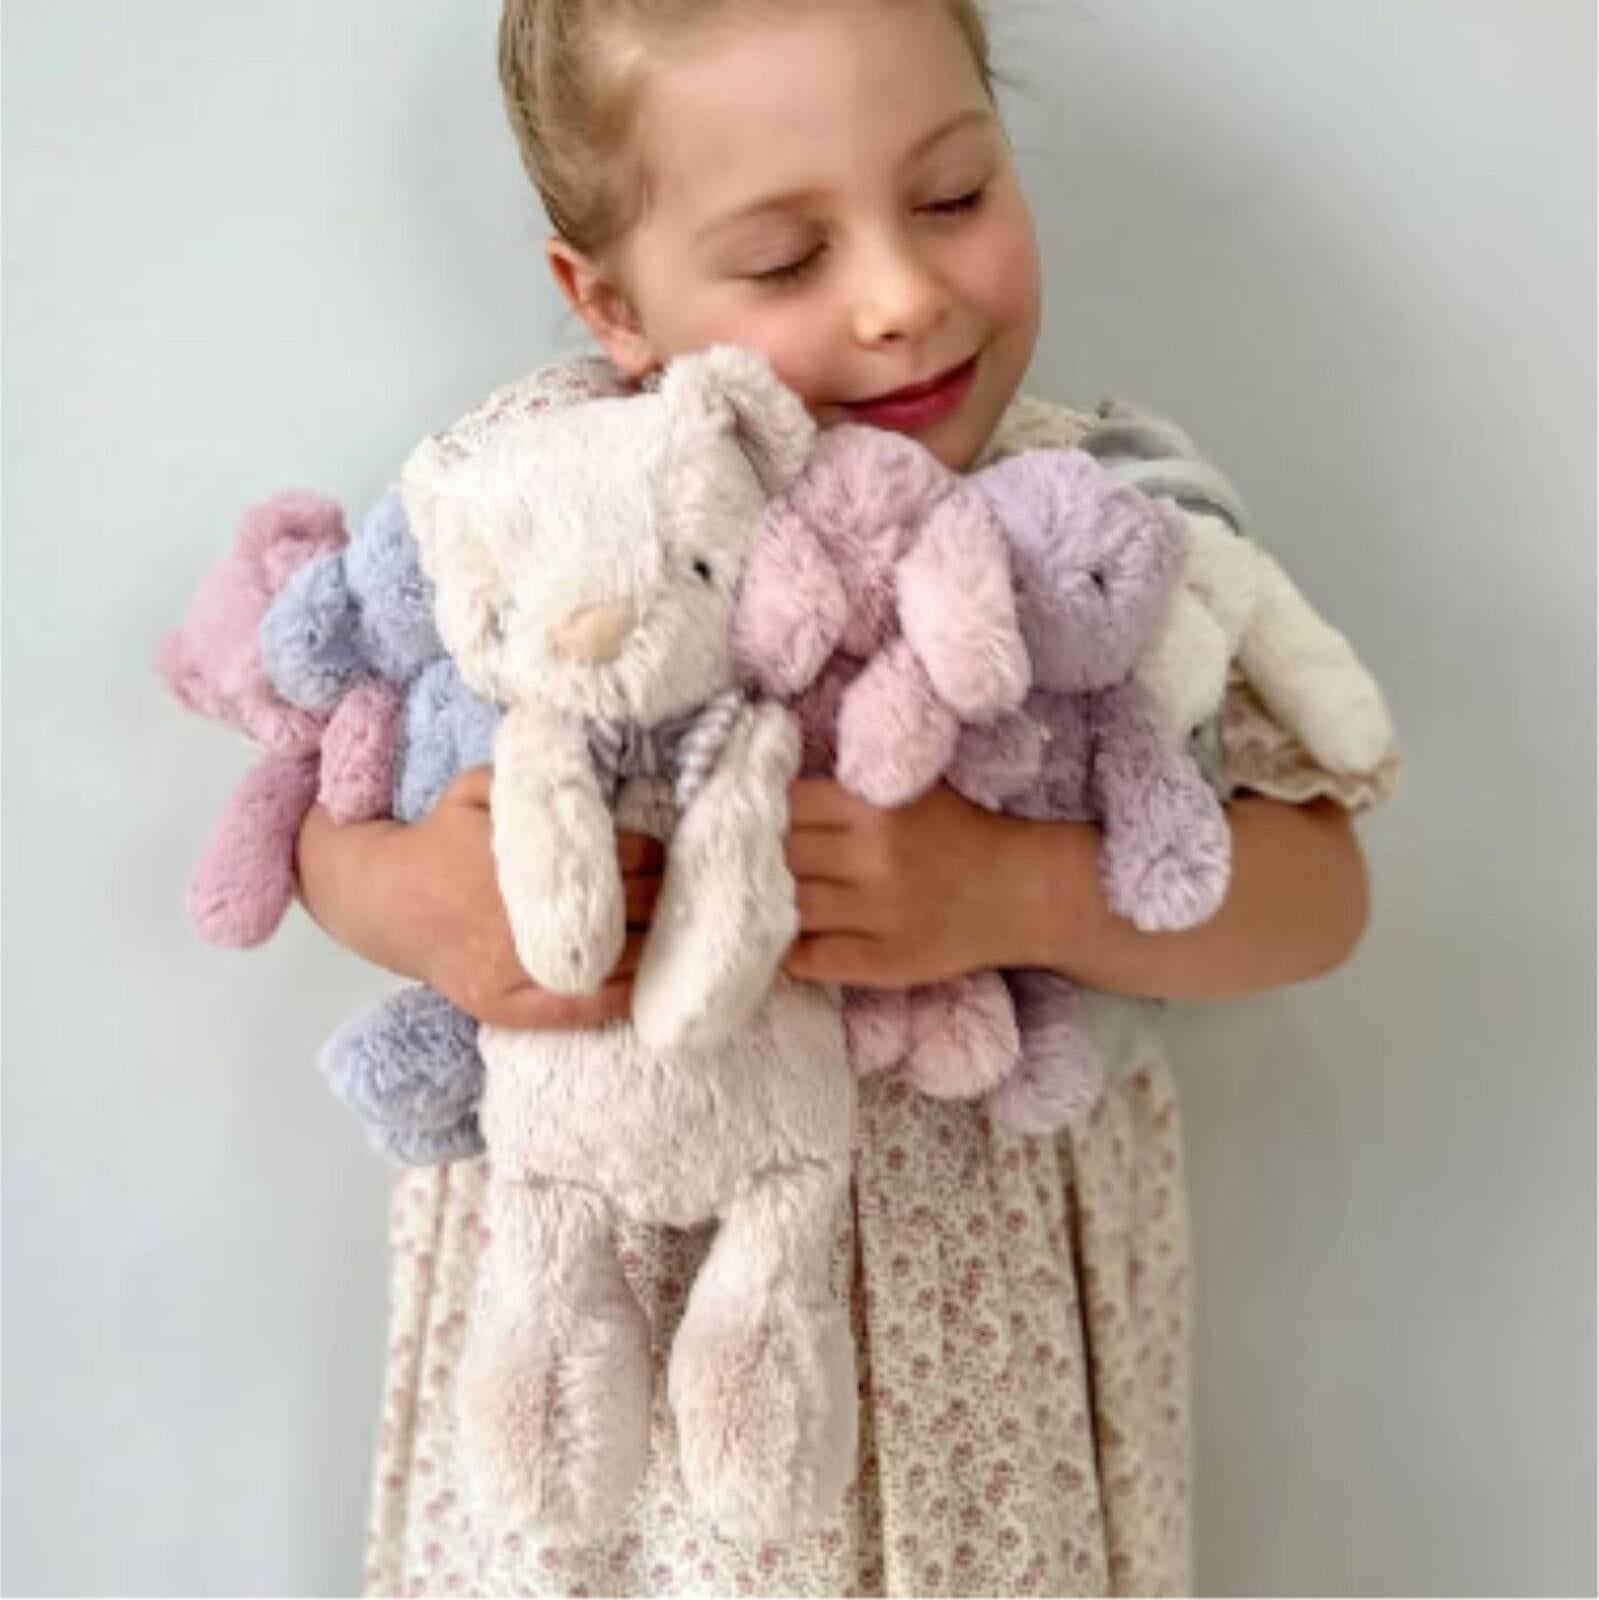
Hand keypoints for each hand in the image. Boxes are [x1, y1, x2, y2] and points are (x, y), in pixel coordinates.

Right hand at [299, 767, 663, 1028]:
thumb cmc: (443, 839)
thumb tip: (590, 775)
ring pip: (622, 958)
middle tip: (672, 892)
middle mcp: (526, 915)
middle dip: (660, 894)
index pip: (630, 855)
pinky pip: (588, 1008)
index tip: (663, 856)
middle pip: (635, 905)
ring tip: (665, 928)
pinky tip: (646, 976)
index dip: (654, 855)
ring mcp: (518, 967)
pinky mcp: (510, 1006)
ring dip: (654, 941)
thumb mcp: (479, 788)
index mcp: (530, 857)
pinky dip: (627, 993)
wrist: (385, 901)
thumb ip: (536, 778)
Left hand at [782, 778, 1064, 987]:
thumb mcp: (908, 791)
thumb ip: (847, 793)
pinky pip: (812, 960)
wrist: (1023, 892)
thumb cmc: (959, 834)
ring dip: (768, 908)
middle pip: (782, 856)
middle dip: (763, 860)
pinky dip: (788, 954)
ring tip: (760, 905)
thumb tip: (765, 799)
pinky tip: (782, 945)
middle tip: (752, 866)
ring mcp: (881, 914)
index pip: (789, 803)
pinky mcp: (887, 961)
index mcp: (877, 806)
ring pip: (790, 909)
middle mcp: (876, 857)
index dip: (768, 813)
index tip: (760, 823)